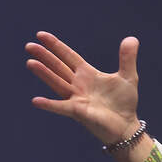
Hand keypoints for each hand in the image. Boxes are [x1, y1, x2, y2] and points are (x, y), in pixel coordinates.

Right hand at [26, 31, 140, 144]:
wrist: (126, 126)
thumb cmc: (124, 103)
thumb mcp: (128, 77)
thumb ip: (127, 58)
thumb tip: (132, 38)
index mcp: (87, 74)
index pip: (68, 56)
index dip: (56, 46)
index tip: (41, 35)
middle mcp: (78, 85)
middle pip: (58, 67)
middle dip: (45, 57)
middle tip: (29, 46)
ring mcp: (76, 98)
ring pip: (57, 83)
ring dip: (44, 73)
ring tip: (31, 62)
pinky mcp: (78, 112)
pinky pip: (61, 107)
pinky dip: (49, 104)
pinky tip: (36, 100)